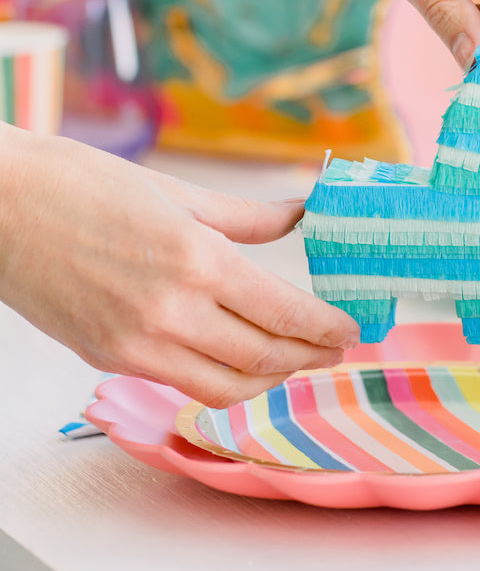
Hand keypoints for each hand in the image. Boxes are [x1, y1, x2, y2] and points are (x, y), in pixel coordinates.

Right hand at [0, 125, 358, 406]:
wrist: (0, 206)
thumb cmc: (83, 183)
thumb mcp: (176, 190)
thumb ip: (248, 216)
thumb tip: (302, 212)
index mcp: (195, 259)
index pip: (283, 314)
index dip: (327, 328)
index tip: (353, 329)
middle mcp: (170, 312)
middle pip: (264, 359)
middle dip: (311, 357)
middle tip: (337, 349)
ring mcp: (136, 344)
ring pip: (227, 386)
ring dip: (271, 379)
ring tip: (295, 361)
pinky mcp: (109, 358)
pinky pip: (183, 383)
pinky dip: (222, 380)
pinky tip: (238, 361)